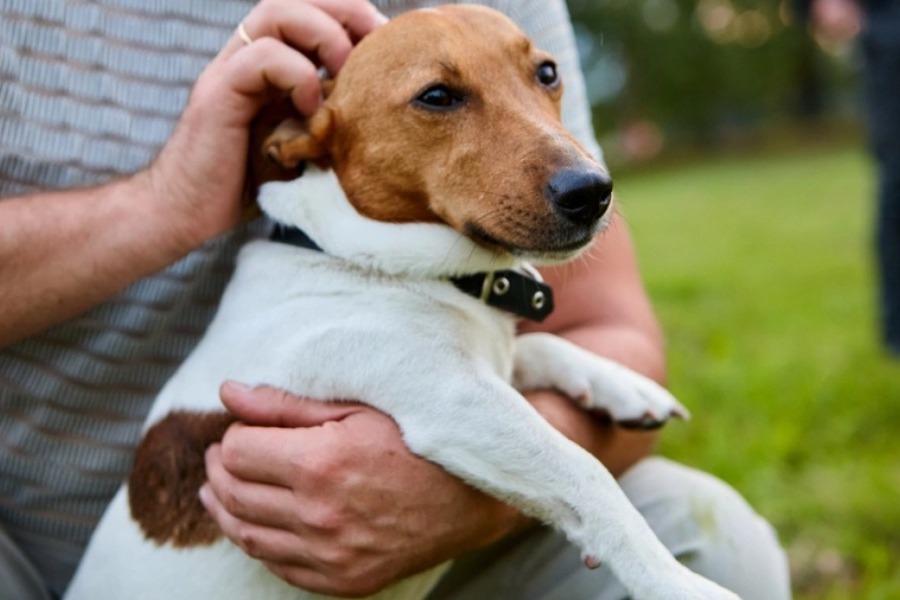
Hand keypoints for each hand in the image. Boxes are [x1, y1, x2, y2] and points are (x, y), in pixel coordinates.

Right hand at [140, 0, 386, 248]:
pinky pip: (260, 59)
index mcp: (268, 65)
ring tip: (346, 69)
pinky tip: (312, 107)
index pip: (309, 10)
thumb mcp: (301, 144)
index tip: (386, 42)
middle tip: (377, 40)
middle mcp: (246, 57)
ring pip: (274, 13)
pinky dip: (296, 74)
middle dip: (344, 10)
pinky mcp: (218, 94)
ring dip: (323, 34)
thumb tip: (378, 115)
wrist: (186, 212)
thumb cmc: (247, 185)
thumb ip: (326, 118)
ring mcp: (229, 71)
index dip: (350, 15)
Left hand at [201, 382, 526, 596]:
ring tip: (222, 488)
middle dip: (219, 469)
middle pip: (234, 493)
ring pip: (247, 534)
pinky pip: (278, 566)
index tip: (243, 429)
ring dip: (225, 508)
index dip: (234, 436)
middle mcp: (319, 514)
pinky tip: (255, 523)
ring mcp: (330, 554)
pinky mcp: (343, 579)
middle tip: (224, 454)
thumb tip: (227, 393)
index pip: (239, 451)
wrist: (471, 496)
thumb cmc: (416, 442)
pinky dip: (257, 542)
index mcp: (320, 463)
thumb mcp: (356, 409)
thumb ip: (285, 404)